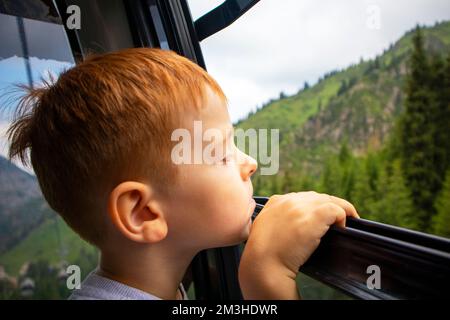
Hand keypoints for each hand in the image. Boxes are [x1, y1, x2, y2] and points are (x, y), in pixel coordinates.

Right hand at [239, 192, 358, 298]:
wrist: (264, 264)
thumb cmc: (264, 256)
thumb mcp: (266, 231)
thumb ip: (279, 223)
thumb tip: (296, 227)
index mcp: (275, 202)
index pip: (300, 198)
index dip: (312, 208)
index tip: (317, 220)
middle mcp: (288, 200)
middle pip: (316, 197)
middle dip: (326, 208)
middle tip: (335, 222)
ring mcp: (302, 206)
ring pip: (329, 200)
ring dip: (339, 211)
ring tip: (343, 224)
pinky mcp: (315, 215)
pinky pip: (338, 209)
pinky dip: (344, 217)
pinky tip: (342, 229)